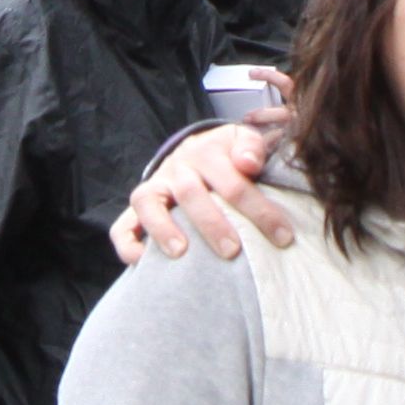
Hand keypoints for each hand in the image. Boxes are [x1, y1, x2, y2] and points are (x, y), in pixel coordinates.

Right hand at [115, 120, 288, 264]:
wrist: (193, 151)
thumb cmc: (226, 156)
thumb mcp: (242, 141)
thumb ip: (251, 147)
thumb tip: (249, 163)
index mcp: (206, 152)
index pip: (233, 181)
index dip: (259, 210)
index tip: (282, 236)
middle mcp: (176, 169)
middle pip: (191, 193)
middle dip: (212, 223)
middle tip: (232, 251)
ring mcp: (153, 188)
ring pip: (148, 203)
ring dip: (163, 228)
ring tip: (181, 253)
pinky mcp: (136, 209)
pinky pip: (121, 226)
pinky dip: (128, 244)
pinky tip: (141, 263)